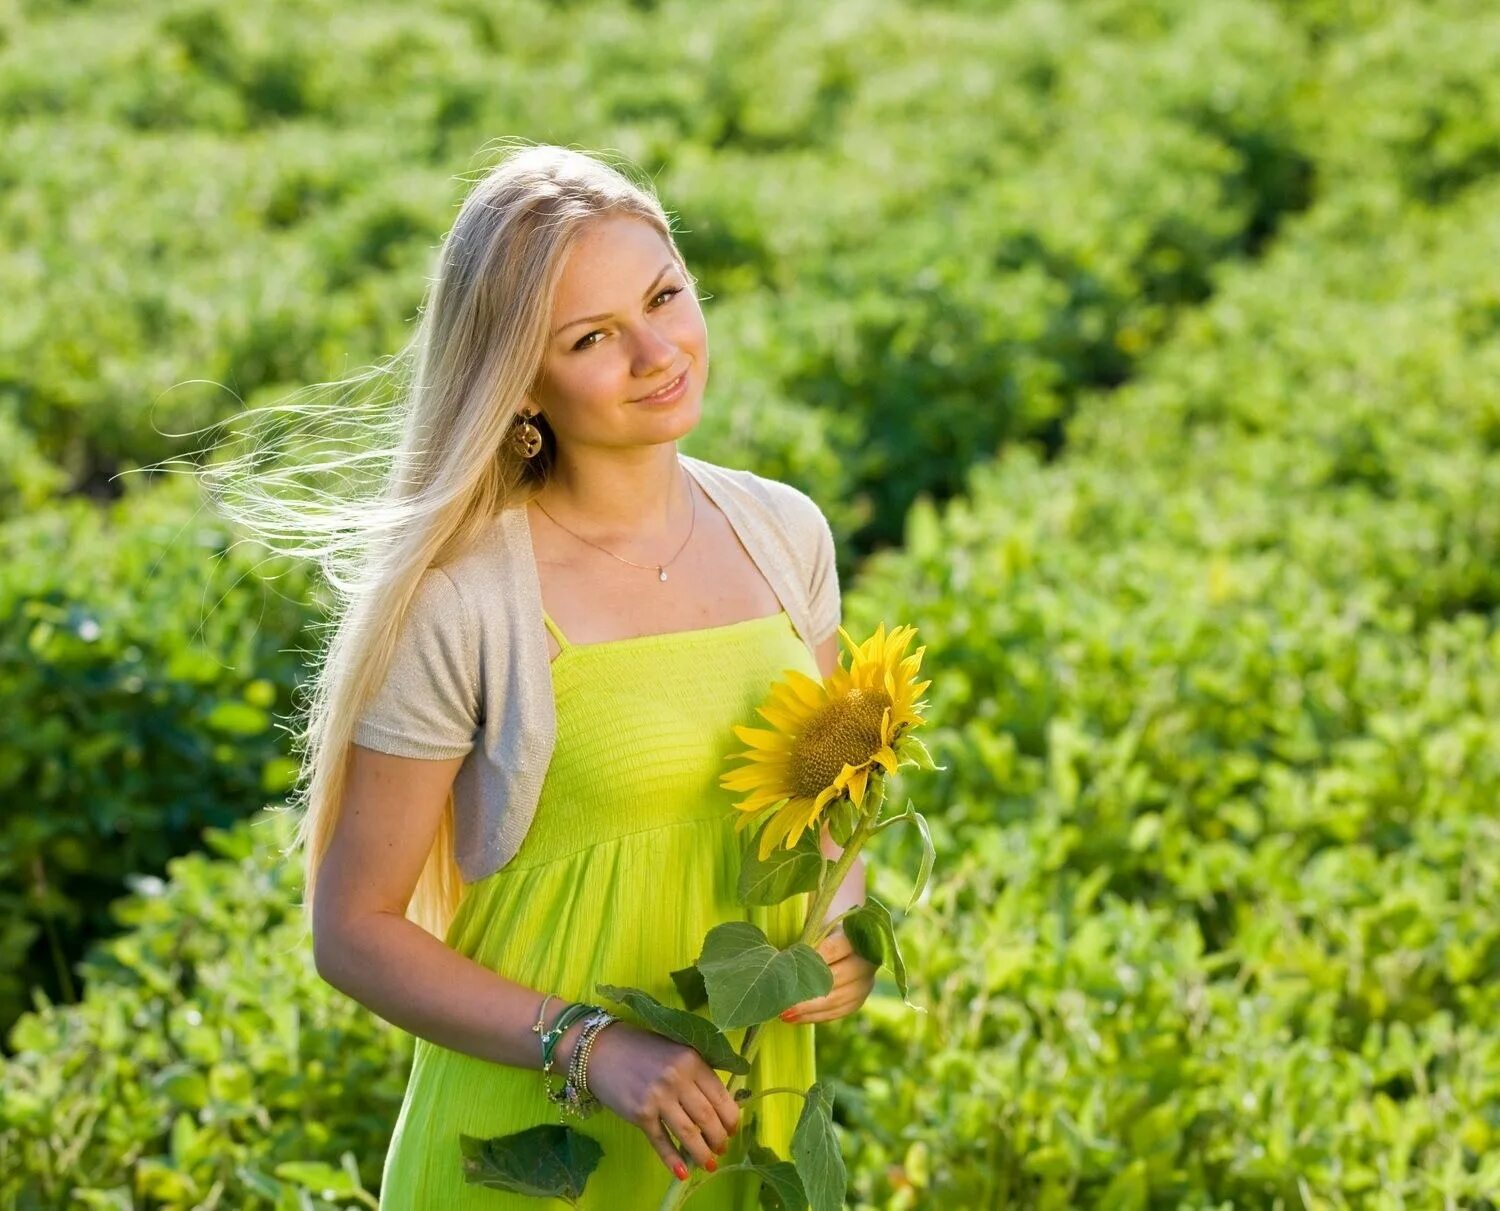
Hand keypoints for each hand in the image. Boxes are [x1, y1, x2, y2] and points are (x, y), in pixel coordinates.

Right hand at [580, 1020, 739, 1180]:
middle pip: (708, 1118)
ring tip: (709, 1163)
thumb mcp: (675, 1050)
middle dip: (719, 1139)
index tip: (732, 1129)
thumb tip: (718, 1104)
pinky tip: (683, 1172)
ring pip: (689, 1134)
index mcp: (692, 1060)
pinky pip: (661, 1142)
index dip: (730, 1118)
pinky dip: (673, 1160)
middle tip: (721, 1148)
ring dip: (702, 1153)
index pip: (721, 1096)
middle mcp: (677, 1078)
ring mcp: (658, 1098)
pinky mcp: (640, 1114)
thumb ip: (696, 1072)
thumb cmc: (641, 1048)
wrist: (600, 1048)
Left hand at [779, 926, 877, 1023]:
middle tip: (783, 998)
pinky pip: (838, 1011)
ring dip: (809, 1008)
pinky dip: (815, 1016)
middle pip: (838, 978)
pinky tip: (795, 1017)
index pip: (836, 947)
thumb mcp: (816, 922)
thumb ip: (806, 932)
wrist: (843, 935)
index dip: (814, 957)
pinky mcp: (859, 998)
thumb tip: (780, 952)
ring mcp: (865, 981)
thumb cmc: (822, 925)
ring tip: (784, 1013)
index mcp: (856, 935)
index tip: (789, 964)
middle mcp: (866, 960)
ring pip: (838, 999)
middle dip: (808, 990)